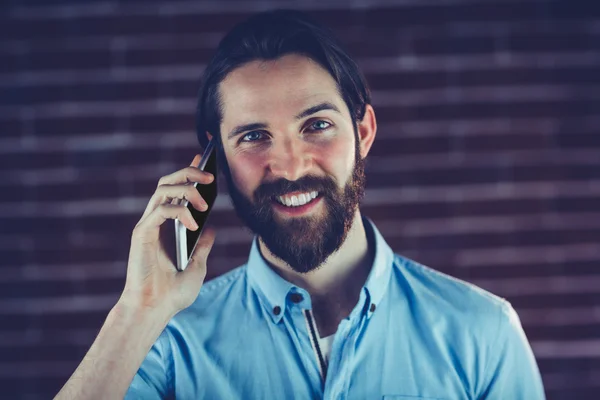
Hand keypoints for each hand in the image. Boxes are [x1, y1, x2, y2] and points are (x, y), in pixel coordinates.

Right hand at [120, 154, 215, 317]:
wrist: (155, 310)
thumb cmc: (173, 292)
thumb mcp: (198, 265)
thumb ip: (204, 244)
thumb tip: (212, 226)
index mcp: (169, 225)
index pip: (178, 190)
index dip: (190, 172)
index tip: (205, 159)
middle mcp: (156, 221)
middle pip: (168, 182)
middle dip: (189, 173)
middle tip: (210, 176)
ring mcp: (148, 225)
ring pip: (162, 189)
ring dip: (186, 189)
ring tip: (204, 201)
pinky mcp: (141, 234)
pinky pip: (159, 210)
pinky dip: (178, 211)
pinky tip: (192, 223)